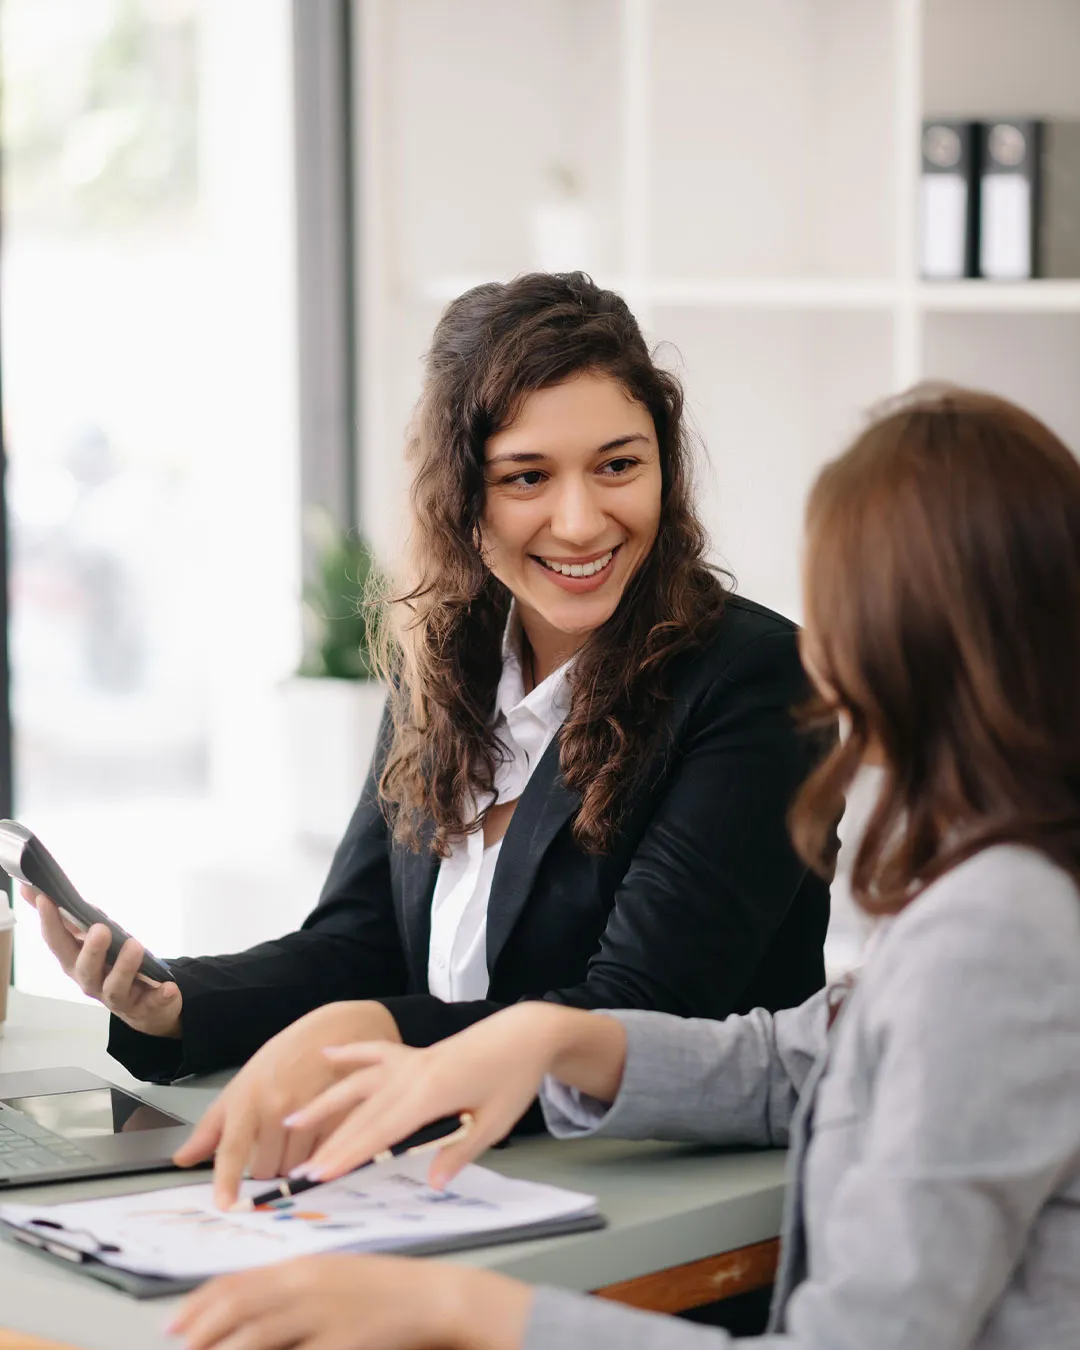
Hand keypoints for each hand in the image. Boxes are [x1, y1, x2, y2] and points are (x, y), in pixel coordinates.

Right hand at [20, 885, 181, 1037]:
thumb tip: (34, 889)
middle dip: (91, 949)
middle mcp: (92, 982)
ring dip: (125, 967)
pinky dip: (160, 996)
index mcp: (76, 963)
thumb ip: (68, 918)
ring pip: (116, 986)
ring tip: (135, 946)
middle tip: (100, 929)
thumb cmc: (112, 967)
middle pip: (85, 968)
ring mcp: (118, 997)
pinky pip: (153, 1003)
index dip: (49, 921)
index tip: (45, 897)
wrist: (144, 1007)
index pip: (58, 942)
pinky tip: (169, 987)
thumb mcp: (90, 941)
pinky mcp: (145, 1007)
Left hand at [168, 1253, 531, 1349]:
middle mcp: (307, 1286)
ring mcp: (324, 1317)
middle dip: (201, 1332)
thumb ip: (290, 1288)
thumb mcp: (331, 1275)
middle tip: (179, 1347)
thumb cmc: (381, 1288)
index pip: (238, 1282)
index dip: (199, 1304)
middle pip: (239, 1310)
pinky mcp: (342, 1346)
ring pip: (257, 1339)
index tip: (174, 1323)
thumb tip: (245, 1308)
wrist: (432, 1298)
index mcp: (303, 1266)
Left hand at [173, 1000, 402, 1208]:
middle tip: (276, 1138)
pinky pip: (319, 1158)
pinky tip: (318, 1132)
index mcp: (249, 1097)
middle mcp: (276, 1105)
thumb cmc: (286, 1057)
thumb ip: (214, 1126)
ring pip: (293, 1167)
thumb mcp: (244, 1083)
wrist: (337, 1031)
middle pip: (265, 1167)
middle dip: (268, 1163)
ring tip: (299, 1131)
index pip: (233, 1147)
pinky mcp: (337, 1118)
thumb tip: (182, 1159)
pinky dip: (316, 1155)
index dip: (227, 1179)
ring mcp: (309, 1112)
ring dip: (293, 1161)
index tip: (224, 1205)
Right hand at [285, 1001, 624, 1188]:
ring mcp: (411, 1059)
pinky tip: (326, 1055)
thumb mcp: (495, 1123)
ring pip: (359, 1084)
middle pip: (362, 1113)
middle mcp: (412, 1074)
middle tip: (298, 1171)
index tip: (319, 1174)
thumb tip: (433, 1183)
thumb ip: (460, 1152)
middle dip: (329, 1143)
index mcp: (431, 1093)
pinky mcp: (414, 1053)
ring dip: (326, 1102)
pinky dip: (351, 1053)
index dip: (347, 1154)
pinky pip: (376, 1052)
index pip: (380, 1131)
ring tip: (292, 1119)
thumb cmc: (513, 1079)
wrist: (525, 1034)